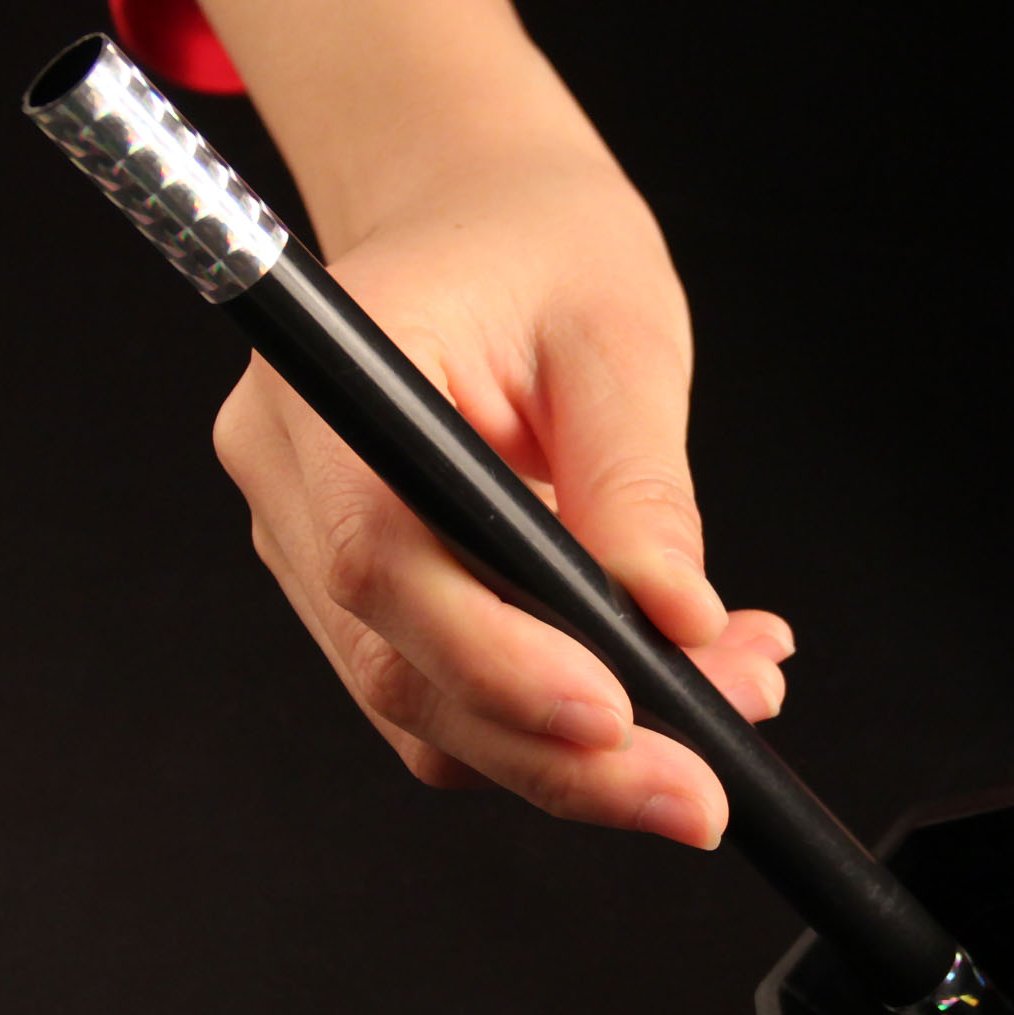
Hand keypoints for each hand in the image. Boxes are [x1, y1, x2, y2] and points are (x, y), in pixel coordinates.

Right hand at [212, 144, 791, 846]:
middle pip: (403, 670)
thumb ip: (640, 487)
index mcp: (335, 376)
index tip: (619, 716)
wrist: (478, 221)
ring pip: (427, 710)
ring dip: (576, 753)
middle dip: (563, 755)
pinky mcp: (365, 594)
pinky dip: (554, 721)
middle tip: (699, 792)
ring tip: (721, 715)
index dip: (497, 661)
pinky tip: (666, 689)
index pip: (383, 560)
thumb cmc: (541, 247)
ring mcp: (313, 546)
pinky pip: (449, 692)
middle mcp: (292, 477)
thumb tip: (677, 627)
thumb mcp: (619, 335)